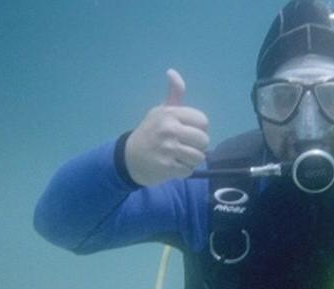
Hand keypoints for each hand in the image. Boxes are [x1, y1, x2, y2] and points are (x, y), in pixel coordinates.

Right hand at [125, 69, 209, 185]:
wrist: (129, 158)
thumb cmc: (150, 132)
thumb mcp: (160, 111)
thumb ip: (174, 94)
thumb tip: (172, 72)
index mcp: (171, 114)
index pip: (203, 121)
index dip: (200, 129)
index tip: (188, 132)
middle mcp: (170, 129)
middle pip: (204, 140)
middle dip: (198, 147)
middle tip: (185, 147)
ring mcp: (168, 149)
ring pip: (199, 157)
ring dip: (191, 160)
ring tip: (180, 156)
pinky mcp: (167, 167)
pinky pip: (189, 170)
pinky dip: (183, 171)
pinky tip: (173, 166)